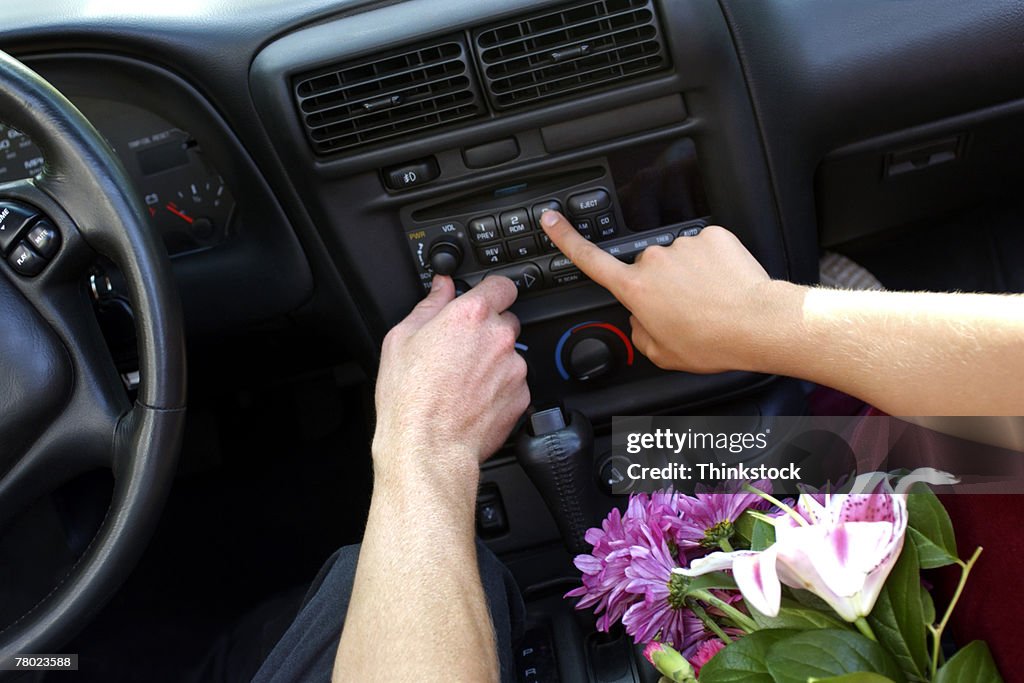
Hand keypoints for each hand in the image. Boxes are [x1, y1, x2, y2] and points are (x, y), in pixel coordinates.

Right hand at [373, 275, 529, 490]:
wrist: (428, 447)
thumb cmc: (410, 398)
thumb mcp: (401, 339)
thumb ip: (429, 305)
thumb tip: (441, 287)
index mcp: (470, 316)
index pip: (501, 285)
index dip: (492, 290)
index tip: (485, 297)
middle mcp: (498, 338)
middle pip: (506, 320)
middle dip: (488, 330)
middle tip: (461, 349)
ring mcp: (514, 368)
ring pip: (510, 354)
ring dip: (493, 361)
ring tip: (462, 380)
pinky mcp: (521, 396)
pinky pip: (514, 383)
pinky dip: (499, 387)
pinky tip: (473, 398)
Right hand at [540, 212, 777, 372]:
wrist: (756, 324)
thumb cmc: (712, 342)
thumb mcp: (663, 354)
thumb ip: (639, 334)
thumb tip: (639, 320)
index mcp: (635, 289)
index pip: (589, 259)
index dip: (566, 238)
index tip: (552, 219)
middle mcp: (654, 261)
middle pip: (646, 268)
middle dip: (660, 284)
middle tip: (686, 309)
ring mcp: (684, 245)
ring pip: (678, 258)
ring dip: (690, 275)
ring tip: (711, 299)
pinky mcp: (712, 235)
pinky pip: (705, 247)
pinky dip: (713, 264)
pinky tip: (724, 283)